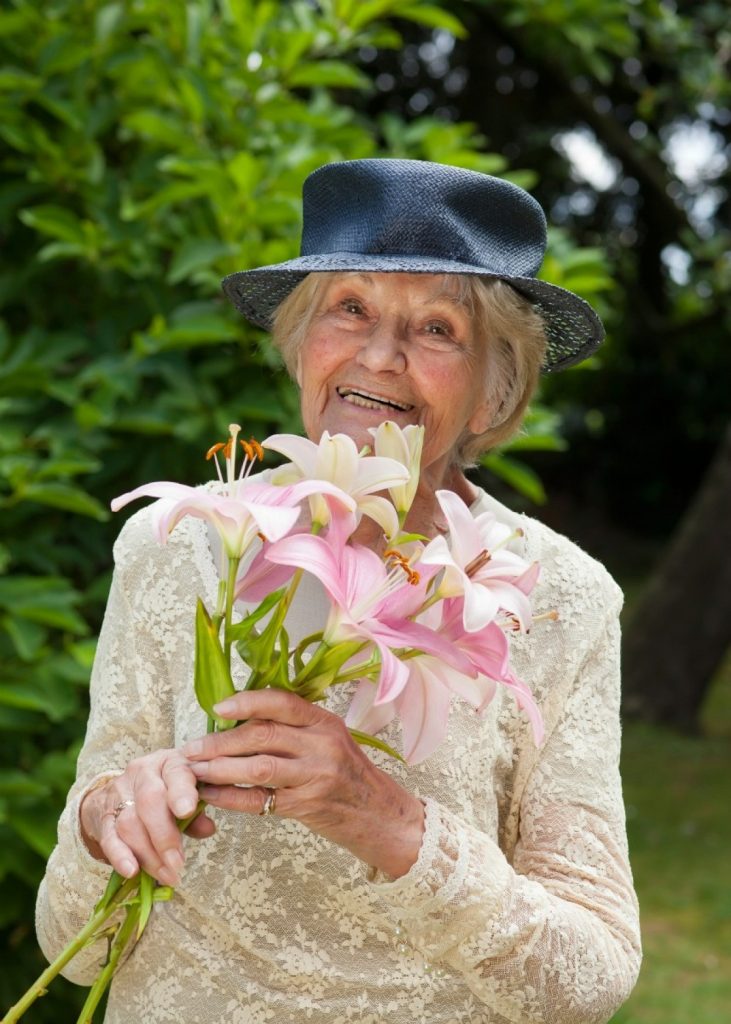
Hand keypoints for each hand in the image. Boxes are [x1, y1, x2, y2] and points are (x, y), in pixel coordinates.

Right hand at [79, 750, 215, 884]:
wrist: (122, 790)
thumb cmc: (166, 791)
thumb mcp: (186, 792)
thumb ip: (198, 811)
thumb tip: (208, 829)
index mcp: (169, 762)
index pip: (175, 772)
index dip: (181, 792)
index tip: (187, 811)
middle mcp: (142, 772)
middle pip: (150, 801)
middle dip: (165, 836)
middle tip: (178, 864)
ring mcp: (119, 793)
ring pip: (130, 823)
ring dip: (149, 854)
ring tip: (167, 874)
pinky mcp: (103, 815)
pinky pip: (109, 837)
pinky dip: (120, 855)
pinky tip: (132, 871)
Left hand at [182, 690, 424, 878]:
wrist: (380, 815)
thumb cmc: (348, 774)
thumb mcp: (330, 741)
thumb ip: (296, 729)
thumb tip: (241, 721)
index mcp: (324, 721)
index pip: (281, 702)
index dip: (246, 702)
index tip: (217, 708)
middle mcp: (321, 744)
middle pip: (263, 734)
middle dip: (220, 741)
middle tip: (191, 748)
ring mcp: (316, 775)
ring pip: (258, 766)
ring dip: (219, 768)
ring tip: (194, 770)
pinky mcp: (307, 805)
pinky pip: (259, 800)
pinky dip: (230, 797)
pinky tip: (211, 795)